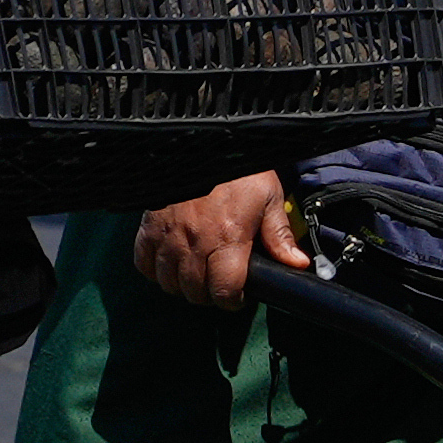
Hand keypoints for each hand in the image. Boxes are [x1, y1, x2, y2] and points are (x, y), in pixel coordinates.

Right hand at [135, 170, 305, 305]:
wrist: (205, 141)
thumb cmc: (239, 169)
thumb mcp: (269, 198)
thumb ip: (280, 236)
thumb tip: (298, 264)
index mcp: (228, 237)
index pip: (224, 290)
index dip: (233, 301)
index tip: (238, 295)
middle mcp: (195, 241)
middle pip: (195, 292)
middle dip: (210, 295)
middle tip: (220, 283)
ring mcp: (168, 234)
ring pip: (169, 282)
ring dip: (183, 286)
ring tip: (197, 275)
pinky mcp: (149, 226)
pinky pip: (144, 263)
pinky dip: (156, 270)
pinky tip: (171, 264)